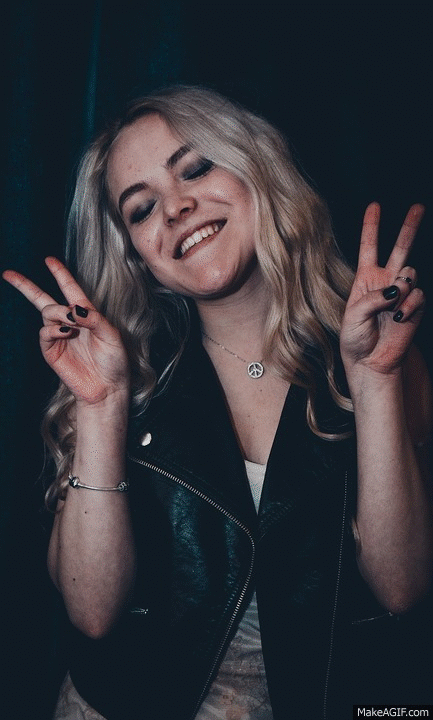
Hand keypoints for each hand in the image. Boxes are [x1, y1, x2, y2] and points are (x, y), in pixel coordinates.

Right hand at [3, 257, 129, 404]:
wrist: (107, 388)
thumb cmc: (115, 361)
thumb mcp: (112, 335)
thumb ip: (94, 318)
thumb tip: (73, 307)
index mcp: (86, 314)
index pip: (70, 289)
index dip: (60, 274)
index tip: (49, 260)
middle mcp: (70, 323)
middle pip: (42, 299)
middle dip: (25, 286)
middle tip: (9, 274)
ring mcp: (59, 336)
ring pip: (47, 312)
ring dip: (57, 312)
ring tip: (71, 322)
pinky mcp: (51, 351)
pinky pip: (45, 332)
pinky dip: (54, 328)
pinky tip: (67, 331)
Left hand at [340, 203, 425, 376]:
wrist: (371, 362)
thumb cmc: (356, 340)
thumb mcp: (353, 316)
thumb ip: (373, 298)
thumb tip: (397, 287)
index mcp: (365, 279)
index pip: (369, 246)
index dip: (371, 226)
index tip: (375, 205)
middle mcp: (385, 282)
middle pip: (400, 247)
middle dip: (409, 226)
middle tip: (417, 207)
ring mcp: (402, 293)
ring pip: (410, 272)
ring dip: (402, 285)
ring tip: (392, 304)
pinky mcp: (414, 307)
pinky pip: (417, 295)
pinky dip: (408, 305)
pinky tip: (398, 318)